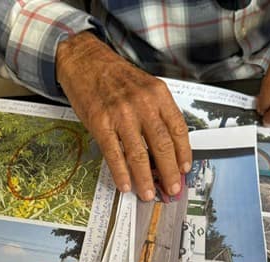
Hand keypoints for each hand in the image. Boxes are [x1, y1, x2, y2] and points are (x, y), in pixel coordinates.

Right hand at [56, 32, 191, 200]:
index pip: (178, 129)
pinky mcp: (100, 122)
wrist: (85, 60)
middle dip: (169, 172)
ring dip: (146, 179)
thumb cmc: (115, 76)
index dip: (184, 153)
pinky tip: (125, 184)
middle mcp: (142, 104)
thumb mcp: (145, 87)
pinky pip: (114, 153)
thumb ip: (157, 113)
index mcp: (158, 94)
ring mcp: (121, 114)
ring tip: (149, 193)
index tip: (184, 169)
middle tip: (172, 188)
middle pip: (162, 146)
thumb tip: (166, 148)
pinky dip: (121, 172)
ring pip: (139, 154)